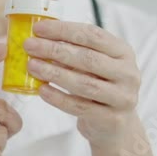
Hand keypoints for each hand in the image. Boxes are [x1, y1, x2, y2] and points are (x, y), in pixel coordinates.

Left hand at [23, 21, 154, 155]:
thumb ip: (73, 51)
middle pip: (88, 58)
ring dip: (54, 73)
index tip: (38, 29)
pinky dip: (58, 98)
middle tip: (29, 46)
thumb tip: (39, 38)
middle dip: (55, 50)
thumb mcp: (93, 66)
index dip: (64, 30)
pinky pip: (80, 107)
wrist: (115, 126)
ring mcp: (122, 97)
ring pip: (84, 83)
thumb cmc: (98, 88)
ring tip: (31, 66)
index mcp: (123, 52)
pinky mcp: (112, 119)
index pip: (93, 35)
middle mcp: (128, 73)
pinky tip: (41, 90)